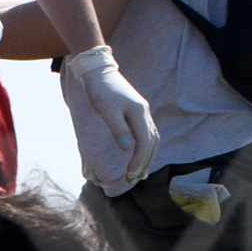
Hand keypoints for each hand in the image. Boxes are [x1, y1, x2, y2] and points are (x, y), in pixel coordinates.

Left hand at [56, 45, 161, 192]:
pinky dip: (146, 147)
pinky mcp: (137, 112)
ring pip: (152, 138)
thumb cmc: (100, 90)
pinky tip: (139, 156)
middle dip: (144, 163)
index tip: (129, 175)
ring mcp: (143, 112)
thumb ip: (118, 129)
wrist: (98, 70)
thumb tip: (127, 148)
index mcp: (139, 113)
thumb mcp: (106, 110)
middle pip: (152, 143)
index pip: (145, 143)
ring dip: (147, 157)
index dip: (139, 161)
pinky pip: (147, 133)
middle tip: (133, 179)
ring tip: (139, 173)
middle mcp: (145, 113)